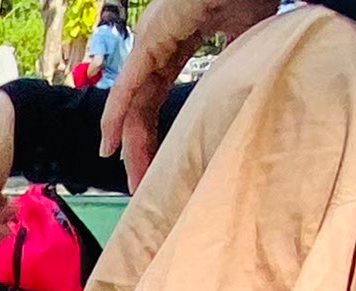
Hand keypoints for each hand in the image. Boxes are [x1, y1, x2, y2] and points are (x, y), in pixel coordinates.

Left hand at [101, 0, 274, 188]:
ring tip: (131, 179)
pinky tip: (109, 145)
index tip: (159, 164)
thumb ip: (237, 70)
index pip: (156, 97)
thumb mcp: (246, 41)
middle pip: (140, 107)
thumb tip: (244, 104)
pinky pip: (129, 85)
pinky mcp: (152, 38)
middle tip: (143, 187)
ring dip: (129, 142)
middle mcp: (156, 44)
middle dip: (140, 148)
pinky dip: (116, 116)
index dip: (154, 131)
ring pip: (132, 102)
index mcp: (176, 44)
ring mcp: (151, 40)